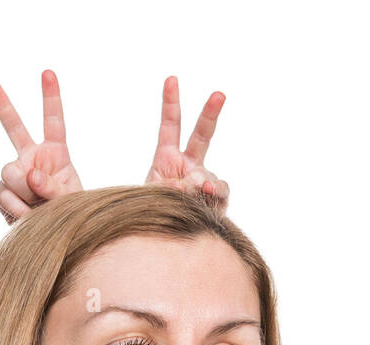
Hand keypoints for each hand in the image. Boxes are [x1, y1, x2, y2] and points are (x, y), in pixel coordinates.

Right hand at [0, 71, 82, 224]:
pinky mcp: (3, 193)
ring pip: (9, 174)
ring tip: (39, 208)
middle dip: (2, 104)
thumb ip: (53, 188)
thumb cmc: (70, 214)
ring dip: (25, 193)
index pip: (53, 121)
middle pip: (13, 128)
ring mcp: (15, 174)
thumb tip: (30, 176)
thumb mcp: (70, 201)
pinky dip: (17, 210)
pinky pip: (4, 197)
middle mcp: (31, 158)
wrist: (54, 236)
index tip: (48, 73)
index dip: (50, 97)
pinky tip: (27, 217)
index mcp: (55, 153)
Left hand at [145, 76, 229, 208]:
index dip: (170, 102)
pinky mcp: (216, 200)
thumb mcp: (148, 197)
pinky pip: (221, 190)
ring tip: (193, 192)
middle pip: (202, 134)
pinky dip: (216, 192)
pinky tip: (207, 196)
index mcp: (166, 158)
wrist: (163, 241)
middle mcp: (188, 166)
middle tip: (219, 94)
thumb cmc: (149, 216)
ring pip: (209, 173)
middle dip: (210, 113)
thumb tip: (196, 184)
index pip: (170, 125)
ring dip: (202, 181)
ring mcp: (203, 182)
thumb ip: (168, 187)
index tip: (172, 79)